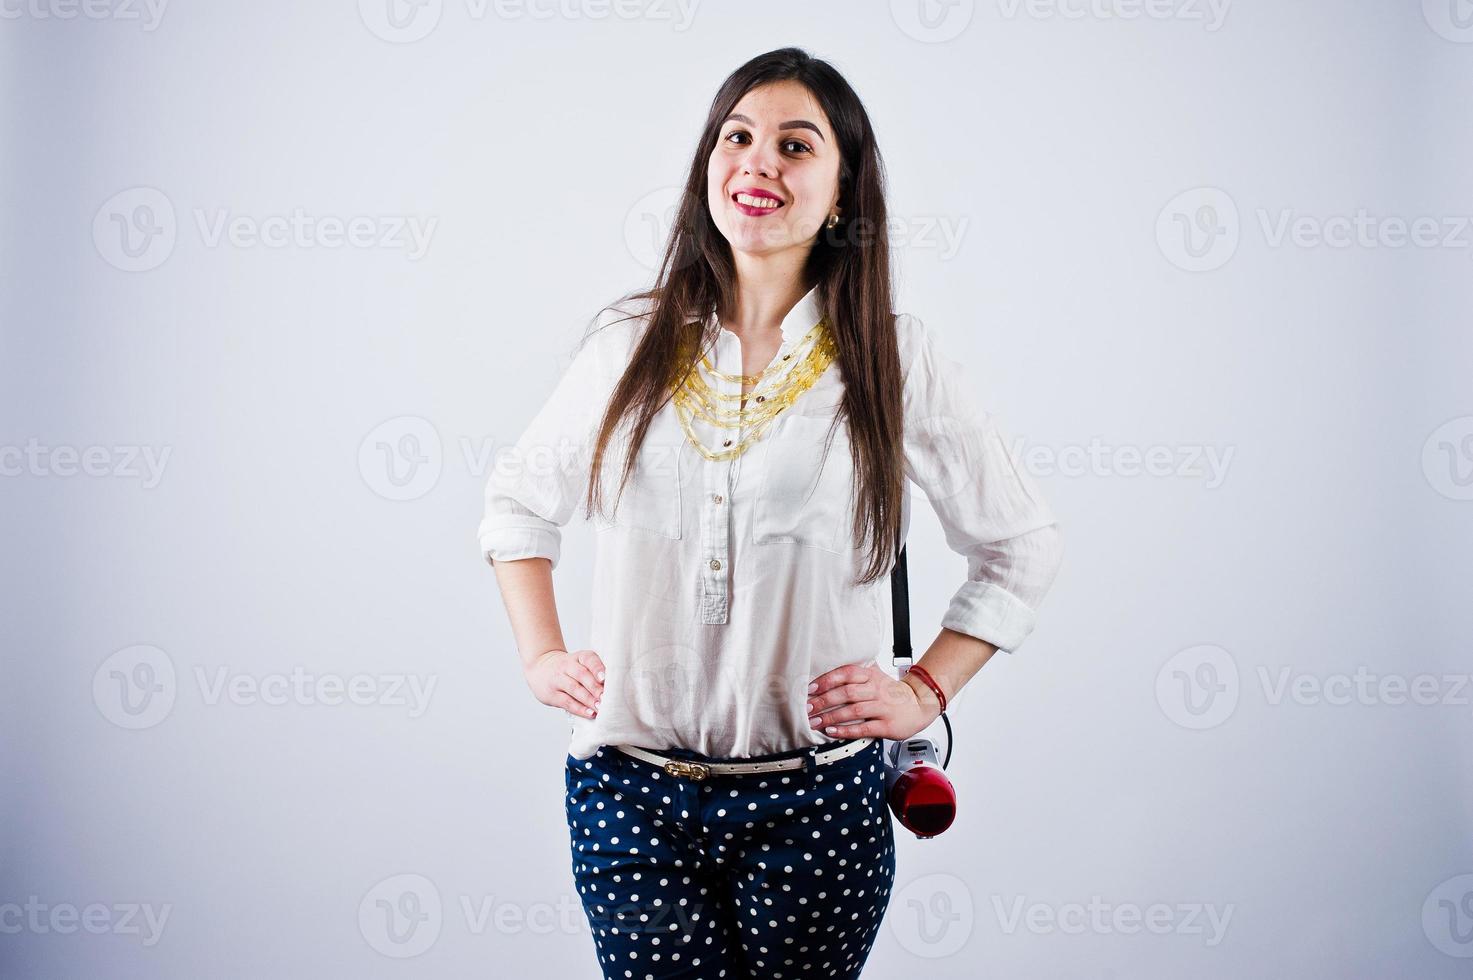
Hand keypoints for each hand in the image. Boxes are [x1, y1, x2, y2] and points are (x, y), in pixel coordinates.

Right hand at [525, 648, 604, 718]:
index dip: (597, 668)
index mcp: (578, 657)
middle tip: (607, 698)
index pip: (589, 659)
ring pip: (574, 689)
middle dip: (595, 688)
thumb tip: (615, 686)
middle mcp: (567, 666)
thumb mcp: (580, 663)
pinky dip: (579, 709)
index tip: (605, 679)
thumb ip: (595, 671)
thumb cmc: (569, 669)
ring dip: (589, 700)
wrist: (540, 668)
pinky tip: (590, 713)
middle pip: (582, 675)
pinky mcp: (552, 694)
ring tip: (600, 707)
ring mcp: (557, 679)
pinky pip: (567, 702)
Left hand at [806, 663, 941, 740]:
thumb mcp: (875, 676)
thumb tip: (822, 676)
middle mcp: (876, 689)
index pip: (846, 673)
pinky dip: (846, 730)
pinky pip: (864, 728)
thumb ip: (853, 673)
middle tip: (807, 708)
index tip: (810, 688)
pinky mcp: (888, 725)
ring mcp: (883, 707)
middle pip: (847, 692)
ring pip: (854, 710)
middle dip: (824, 700)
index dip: (827, 680)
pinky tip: (832, 732)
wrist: (919, 704)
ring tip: (814, 722)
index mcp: (871, 675)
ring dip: (831, 717)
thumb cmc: (890, 692)